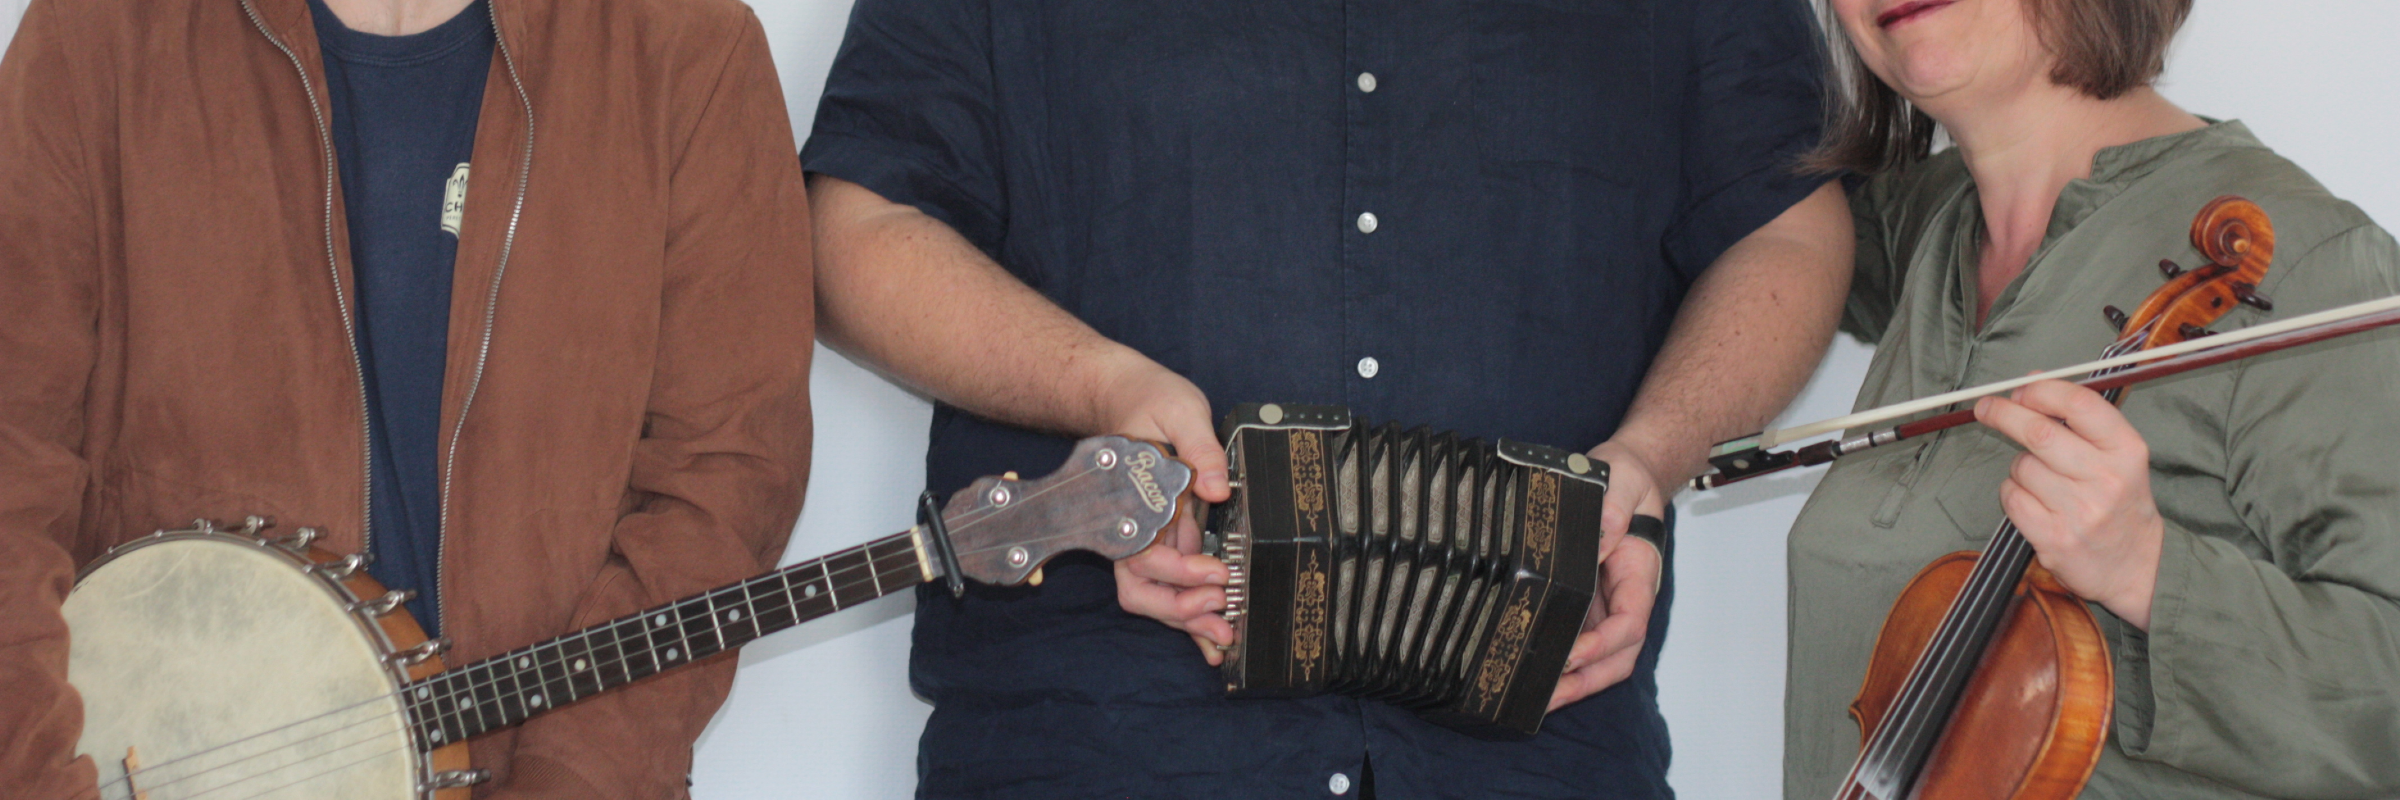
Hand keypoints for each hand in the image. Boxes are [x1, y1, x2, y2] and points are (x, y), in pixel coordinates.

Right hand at [1095, 357, 1237, 662]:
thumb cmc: (1149, 399)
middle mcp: (1134, 526)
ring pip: (1153, 596)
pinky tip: (1213, 638)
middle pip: (1141, 589)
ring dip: (1187, 620)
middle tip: (1221, 615)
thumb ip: (1200, 448)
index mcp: (1133, 501)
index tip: (1216, 574)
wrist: (1129, 394)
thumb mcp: (1181, 410)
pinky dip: (1192, 614)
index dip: (1178, 573)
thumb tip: (1215, 486)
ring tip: (1225, 636)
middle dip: (1179, 611)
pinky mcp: (1167, 539)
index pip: (1143, 554)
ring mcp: (1149, 536)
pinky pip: (1173, 585)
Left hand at [1550, 438, 1670, 709]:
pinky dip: (1562, 662)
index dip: (1604, 643)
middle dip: (1587, 680)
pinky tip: (1533, 670)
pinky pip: (1579, 639)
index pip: (1631, 621)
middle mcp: (1626, 596)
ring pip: (1600, 657)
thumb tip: (1597, 540)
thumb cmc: (1625, 478)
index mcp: (1639, 572)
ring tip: (1535, 697)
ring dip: (1574, 681)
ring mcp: (1607, 603)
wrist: (1624, 472)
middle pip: (1618, 654)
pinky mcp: (1586, 602)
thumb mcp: (1621, 482)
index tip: (1574, 653)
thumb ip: (1611, 509)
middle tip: (1547, 695)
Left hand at [1975, 379, 2164, 629]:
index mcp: (2127, 451)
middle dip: (2004, 414)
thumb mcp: (2119, 456)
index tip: (2019, 389)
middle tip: (1986, 407)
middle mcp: (2106, 479)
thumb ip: (2080, 418)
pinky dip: (2013, 493)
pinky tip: (2035, 502)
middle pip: (2039, 432)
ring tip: (2043, 481)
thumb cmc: (2120, 502)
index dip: (2041, 391)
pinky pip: (2012, 497)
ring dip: (2019, 467)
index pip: (2080, 404)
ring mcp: (2080, 511)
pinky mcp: (2054, 538)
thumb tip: (2032, 380)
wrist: (2135, 567)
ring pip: (2021, 466)